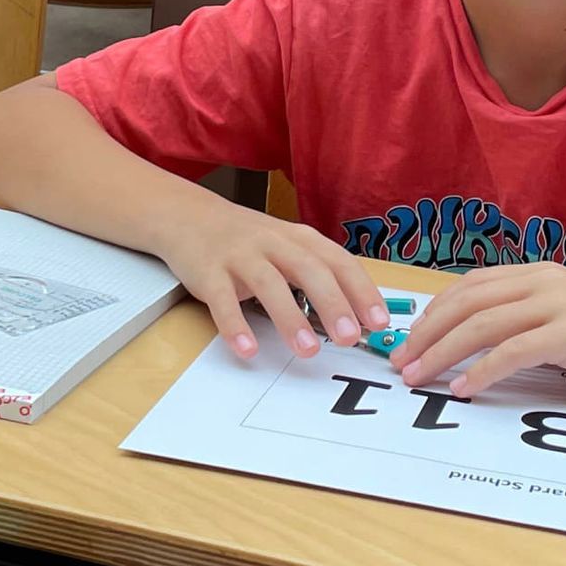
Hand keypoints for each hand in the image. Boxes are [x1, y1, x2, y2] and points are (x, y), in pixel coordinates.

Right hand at [151, 204, 390, 360]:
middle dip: (332, 303)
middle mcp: (272, 243)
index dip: (361, 291)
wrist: (186, 215)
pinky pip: (223, 301)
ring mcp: (239, 256)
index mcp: (299, 239)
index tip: (380, 321)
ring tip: (307, 350)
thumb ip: (317, 275)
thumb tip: (356, 315)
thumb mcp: (287, 247)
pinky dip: (235, 326)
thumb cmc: (247, 240)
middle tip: (349, 337)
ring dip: (290, 317)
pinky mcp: (208, 273)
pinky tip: (248, 348)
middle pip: (308, 270)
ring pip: (269, 284)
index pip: (338, 262)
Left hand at [392, 264, 565, 407]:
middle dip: (425, 334)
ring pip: (481, 325)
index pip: (470, 287)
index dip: (433, 313)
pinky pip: (513, 352)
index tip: (409, 341)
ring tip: (417, 379)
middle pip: (465, 303)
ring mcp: (559, 304)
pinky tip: (463, 390)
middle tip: (399, 363)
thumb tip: (482, 346)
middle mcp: (545, 281)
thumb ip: (531, 324)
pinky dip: (482, 371)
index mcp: (541, 274)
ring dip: (441, 354)